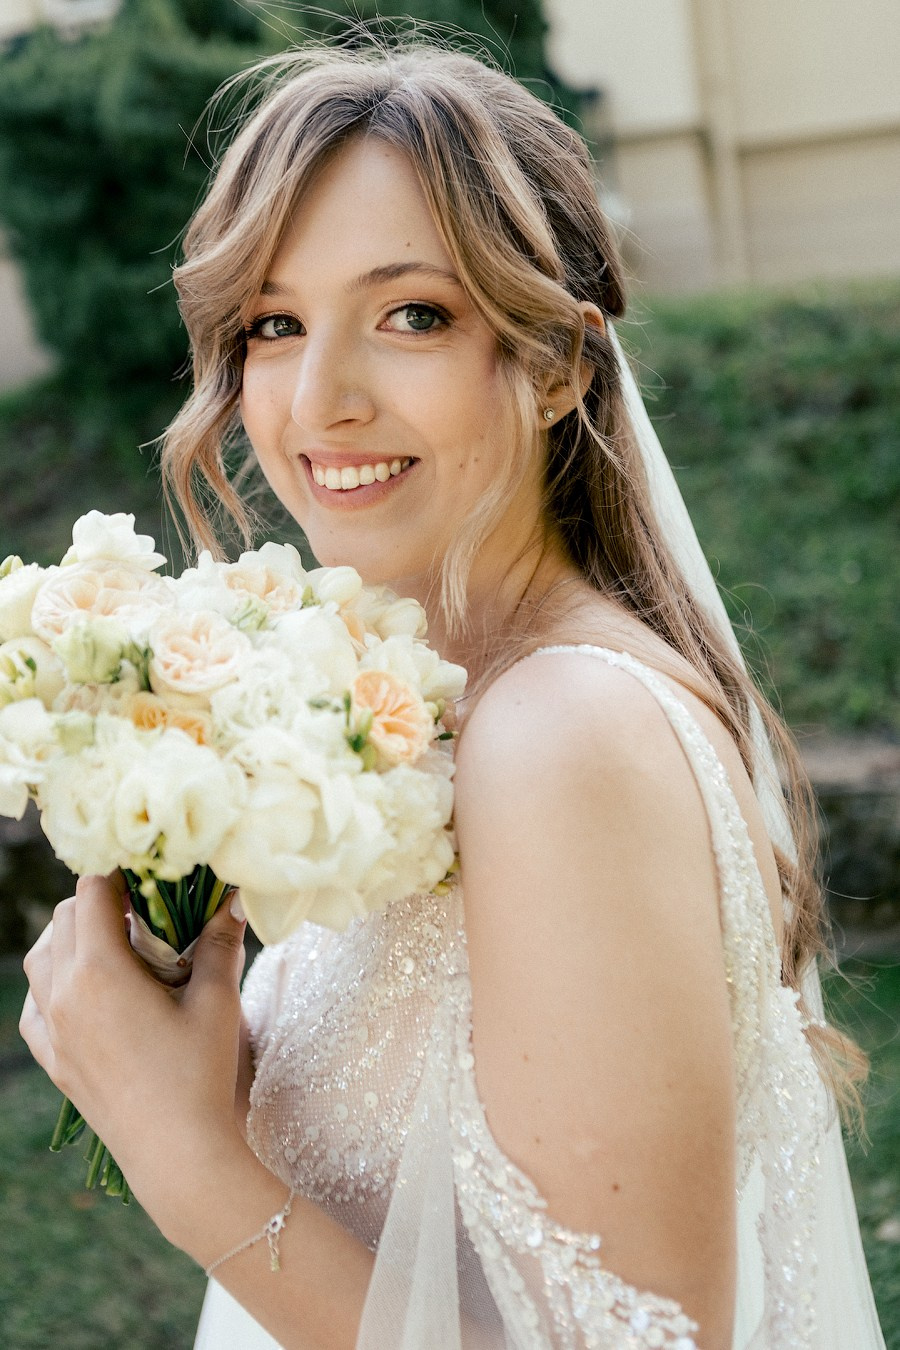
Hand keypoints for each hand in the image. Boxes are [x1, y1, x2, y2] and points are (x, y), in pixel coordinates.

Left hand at [20, 873, 248, 1236]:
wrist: (177, 1154)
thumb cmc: (199, 1073)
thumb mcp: (216, 1001)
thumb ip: (219, 941)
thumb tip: (233, 896)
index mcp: (99, 971)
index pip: (91, 891)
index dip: (118, 872)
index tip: (147, 873)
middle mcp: (63, 994)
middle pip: (64, 918)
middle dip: (99, 901)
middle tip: (143, 908)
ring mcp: (52, 1030)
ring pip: (40, 957)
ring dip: (72, 937)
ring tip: (116, 945)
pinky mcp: (53, 1060)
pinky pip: (35, 1005)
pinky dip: (54, 984)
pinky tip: (87, 991)